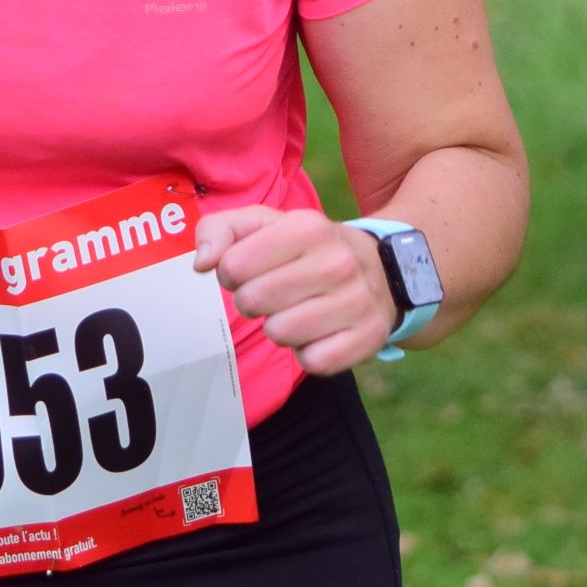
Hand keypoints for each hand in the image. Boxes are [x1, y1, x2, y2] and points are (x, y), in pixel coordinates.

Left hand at [191, 206, 399, 376]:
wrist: (383, 269)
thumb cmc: (307, 247)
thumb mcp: (264, 224)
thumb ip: (219, 230)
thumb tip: (202, 263)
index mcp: (308, 227)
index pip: (234, 266)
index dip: (230, 273)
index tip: (249, 270)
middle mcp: (337, 262)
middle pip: (254, 301)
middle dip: (252, 301)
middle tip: (272, 293)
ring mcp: (358, 301)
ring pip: (280, 334)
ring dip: (279, 327)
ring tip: (296, 310)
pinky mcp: (368, 338)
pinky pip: (313, 362)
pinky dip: (308, 352)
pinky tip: (319, 332)